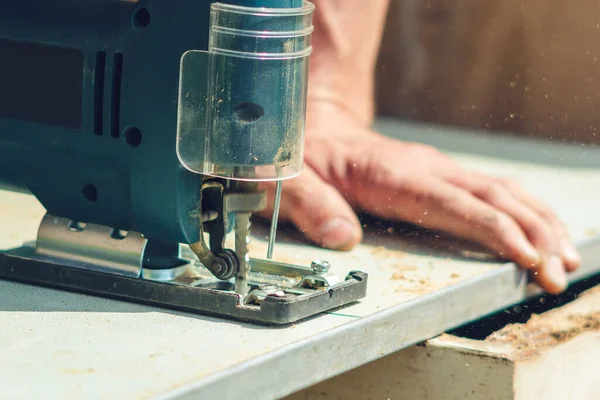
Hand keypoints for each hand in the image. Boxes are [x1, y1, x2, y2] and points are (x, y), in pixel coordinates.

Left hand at [259, 106, 579, 294]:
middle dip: (532, 233)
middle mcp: (422, 167)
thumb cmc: (303, 159)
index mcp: (390, 173)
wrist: (316, 126)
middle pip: (492, 195)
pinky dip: (523, 210)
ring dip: (537, 221)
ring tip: (565, 257)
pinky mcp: (439, 175)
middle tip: (557, 273)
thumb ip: (311, 206)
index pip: (452, 202)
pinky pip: (490, 190)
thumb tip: (345, 238)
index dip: (493, 229)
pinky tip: (541, 229)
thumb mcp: (289, 183)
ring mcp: (435, 168)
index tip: (527, 257)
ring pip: (500, 189)